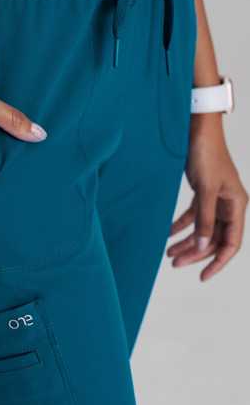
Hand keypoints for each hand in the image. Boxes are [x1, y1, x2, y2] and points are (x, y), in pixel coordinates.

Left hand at [167, 114, 247, 280]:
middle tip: (174, 262)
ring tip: (168, 252)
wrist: (197, 128)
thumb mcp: (205, 189)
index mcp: (237, 204)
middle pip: (214, 238)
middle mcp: (229, 204)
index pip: (231, 242)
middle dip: (195, 252)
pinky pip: (193, 215)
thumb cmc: (206, 153)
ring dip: (186, 241)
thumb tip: (201, 245)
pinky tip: (167, 233)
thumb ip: (204, 219)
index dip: (218, 261)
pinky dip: (181, 225)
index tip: (202, 276)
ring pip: (202, 228)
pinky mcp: (203, 192)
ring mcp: (216, 198)